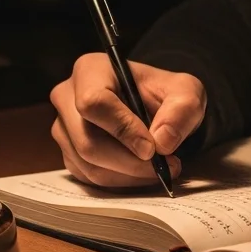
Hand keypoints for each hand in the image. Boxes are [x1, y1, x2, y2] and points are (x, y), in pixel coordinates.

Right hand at [49, 53, 206, 188]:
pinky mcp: (68, 153)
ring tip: (161, 168)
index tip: (151, 148)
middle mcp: (67, 97)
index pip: (95, 102)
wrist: (155, 107)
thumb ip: (182, 110)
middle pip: (87, 141)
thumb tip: (162, 141)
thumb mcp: (186, 92)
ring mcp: (64, 127)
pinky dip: (120, 182)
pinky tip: (142, 172)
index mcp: (91, 69)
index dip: (122, 129)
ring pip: (88, 164)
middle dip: (129, 161)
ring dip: (128, 175)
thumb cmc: (164, 94)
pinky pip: (88, 178)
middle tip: (165, 166)